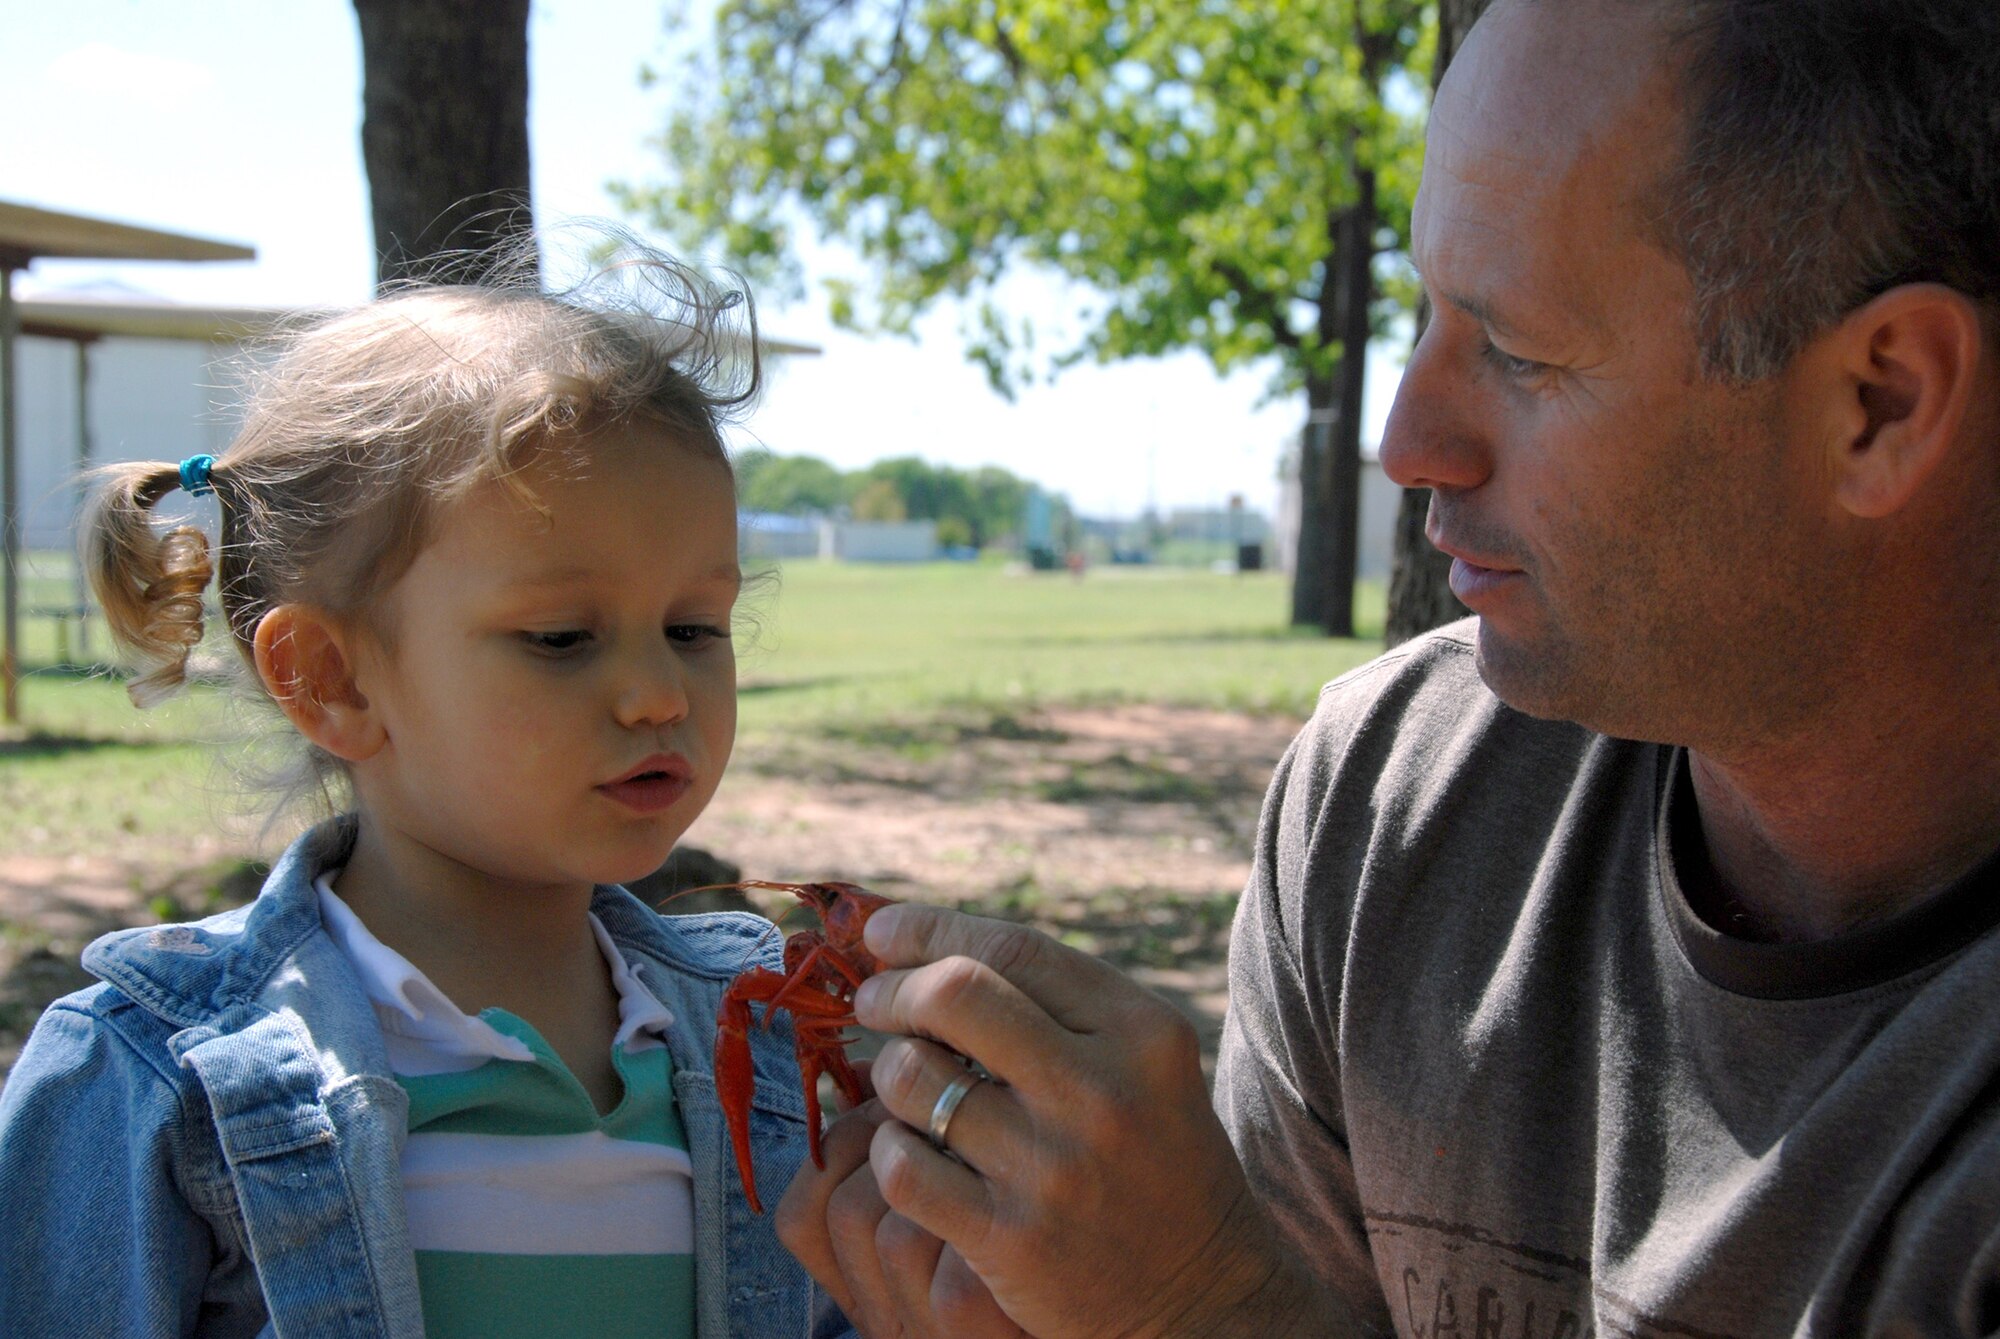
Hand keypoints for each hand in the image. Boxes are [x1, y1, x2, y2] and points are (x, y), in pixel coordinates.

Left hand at [827, 904, 1326, 1338]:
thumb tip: (923, 946)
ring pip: (914, 1078)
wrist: (1204, 1300)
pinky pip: (902, 1167)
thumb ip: (1056, 1006)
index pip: (1014, 949)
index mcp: (1141, 1032)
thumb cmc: (1153, 1159)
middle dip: (894, 989)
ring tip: (906, 1088)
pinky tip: (908, 1151)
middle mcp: (1102, 1091)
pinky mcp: (1012, 1239)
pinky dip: (888, 1150)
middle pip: (954, 994)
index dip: (931, 929)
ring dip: (890, 1073)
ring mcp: (1055, 1168)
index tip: (882, 931)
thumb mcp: (1141, 1066)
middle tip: (873, 1002)